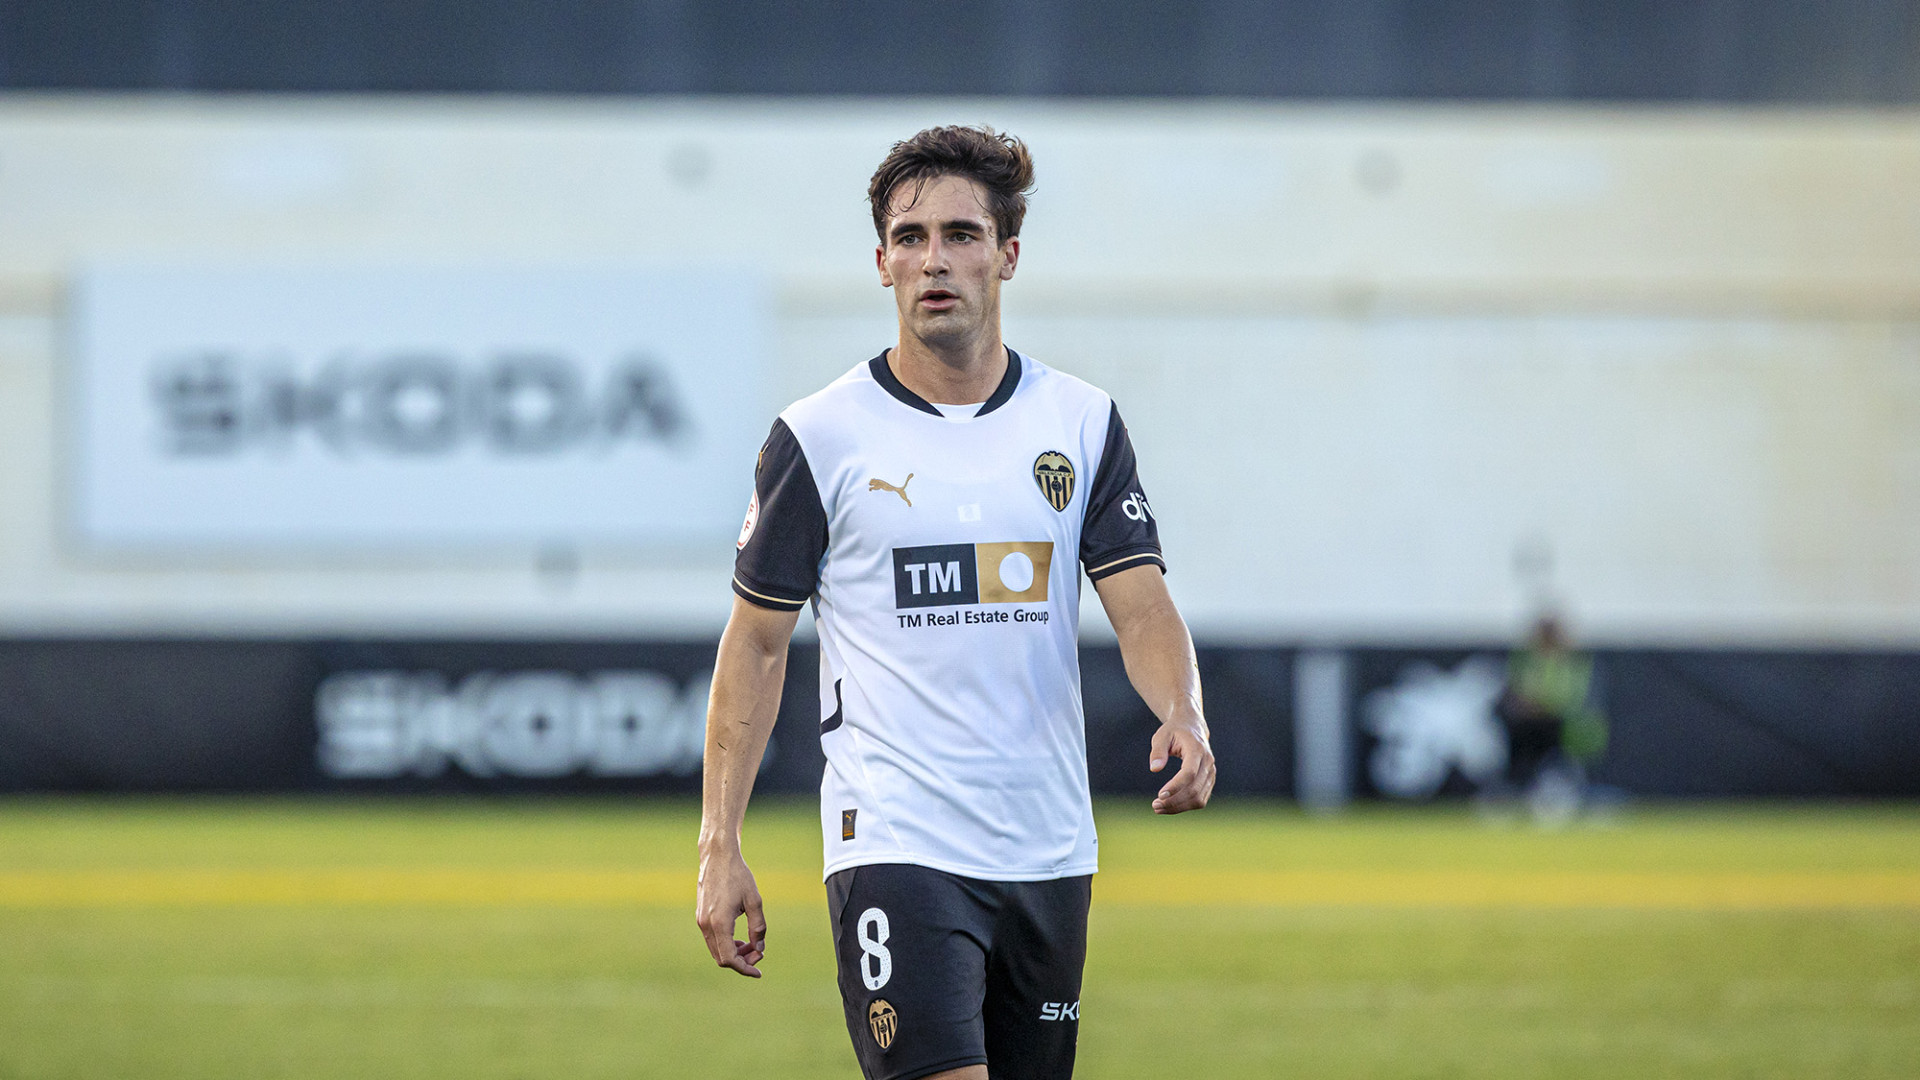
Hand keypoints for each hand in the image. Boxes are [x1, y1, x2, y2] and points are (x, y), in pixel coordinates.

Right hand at [695, 847, 766, 977]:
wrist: (717, 857)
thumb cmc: (738, 876)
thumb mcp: (755, 901)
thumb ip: (758, 927)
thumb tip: (759, 948)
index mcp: (719, 923)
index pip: (729, 958)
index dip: (744, 968)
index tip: (758, 971)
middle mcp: (706, 925)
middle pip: (722, 958)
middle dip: (742, 961)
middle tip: (759, 953)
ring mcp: (701, 921)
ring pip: (716, 950)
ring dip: (734, 953)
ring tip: (752, 944)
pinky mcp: (701, 916)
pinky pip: (713, 940)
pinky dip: (726, 944)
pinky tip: (740, 938)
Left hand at [1149, 720, 1214, 813]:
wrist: (1193, 727)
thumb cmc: (1174, 731)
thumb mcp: (1162, 735)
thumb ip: (1158, 751)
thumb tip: (1154, 769)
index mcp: (1196, 749)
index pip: (1189, 773)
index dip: (1176, 786)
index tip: (1160, 795)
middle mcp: (1207, 763)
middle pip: (1194, 789)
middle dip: (1174, 801)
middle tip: (1154, 805)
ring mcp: (1211, 773)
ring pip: (1199, 799)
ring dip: (1179, 807)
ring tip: (1159, 808)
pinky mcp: (1209, 781)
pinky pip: (1200, 800)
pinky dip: (1185, 806)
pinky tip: (1169, 806)